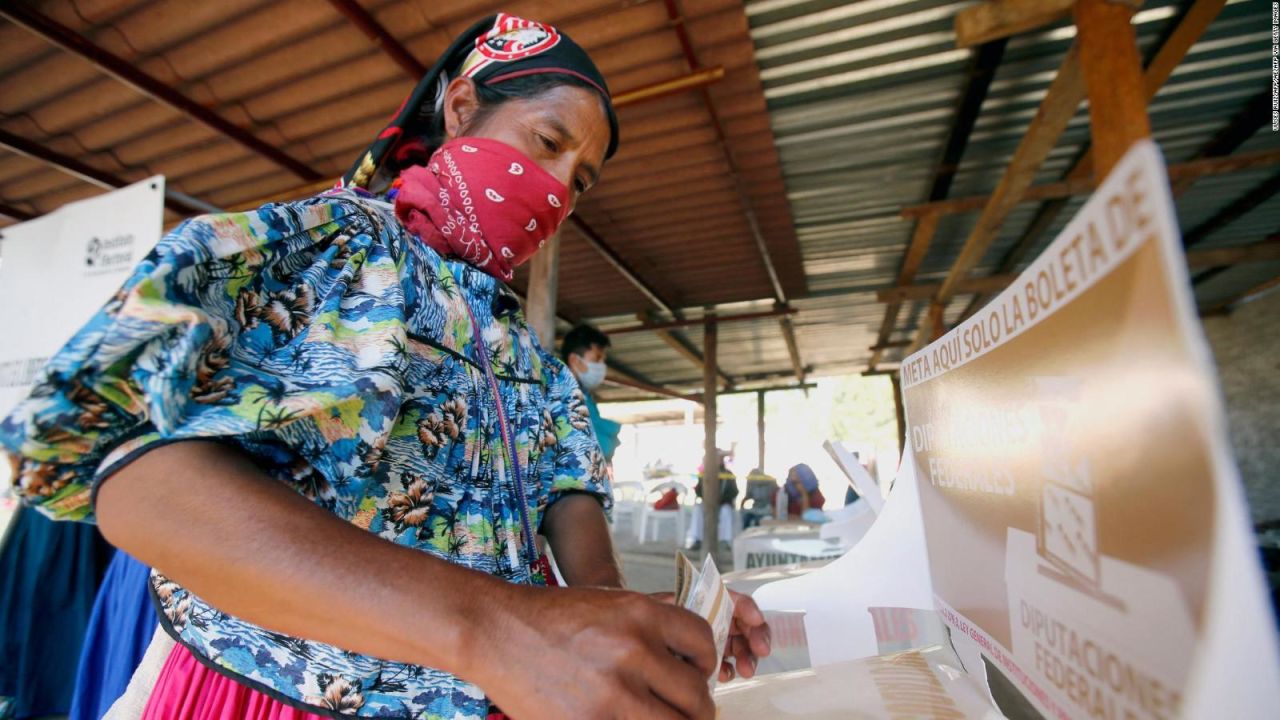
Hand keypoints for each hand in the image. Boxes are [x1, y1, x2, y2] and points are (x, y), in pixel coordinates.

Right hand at [472, 585, 717, 719]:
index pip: (703, 643)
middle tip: (689, 712)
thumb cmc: (551, 617)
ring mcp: (613, 694)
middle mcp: (633, 651)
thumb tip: (692, 652)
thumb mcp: (609, 602)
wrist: (496, 632)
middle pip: (697, 695)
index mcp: (641, 614)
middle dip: (698, 708)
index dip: (706, 663)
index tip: (699, 675)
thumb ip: (652, 623)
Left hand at [650, 590, 771, 682]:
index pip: (732, 598)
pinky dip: (731, 668)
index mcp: (705, 600)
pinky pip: (728, 662)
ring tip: (745, 670)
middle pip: (743, 622)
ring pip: (740, 643)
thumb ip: (682, 612)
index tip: (756, 619)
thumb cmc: (646, 614)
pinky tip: (726, 674)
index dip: (748, 607)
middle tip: (760, 652)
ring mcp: (713, 636)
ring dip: (748, 655)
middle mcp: (713, 616)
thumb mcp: (662, 608)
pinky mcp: (709, 656)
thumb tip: (706, 622)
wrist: (633, 630)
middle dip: (755, 636)